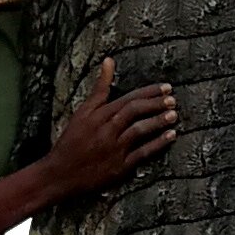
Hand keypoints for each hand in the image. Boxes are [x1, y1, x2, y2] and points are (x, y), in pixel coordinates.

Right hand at [45, 56, 178, 201]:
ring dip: (158, 121)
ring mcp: (113, 149)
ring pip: (139, 130)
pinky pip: (142, 153)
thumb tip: (109, 60)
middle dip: (156, 104)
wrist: (60, 174)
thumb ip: (99, 88)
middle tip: (172, 99)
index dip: (148, 92)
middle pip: (134, 111)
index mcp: (97, 115)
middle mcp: (105, 129)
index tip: (165, 87)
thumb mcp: (82, 112)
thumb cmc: (71, 141)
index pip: (127, 98)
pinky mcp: (118, 167)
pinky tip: (171, 136)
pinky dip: (158, 144)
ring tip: (174, 115)